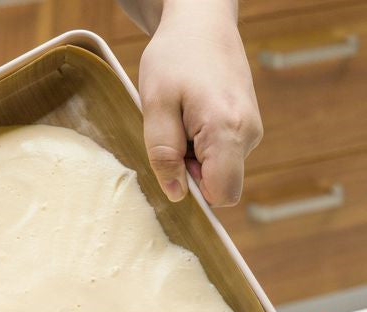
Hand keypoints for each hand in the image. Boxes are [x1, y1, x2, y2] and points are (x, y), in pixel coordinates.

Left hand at [137, 0, 262, 205]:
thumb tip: (176, 194)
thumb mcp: (155, 106)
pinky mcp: (247, 126)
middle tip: (172, 132)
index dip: (195, 192)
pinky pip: (222, 154)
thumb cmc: (174, 57)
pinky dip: (202, 145)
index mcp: (228, 129)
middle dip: (191, 171)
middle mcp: (249, 133)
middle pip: (219, 183)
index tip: (175, 165)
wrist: (201, 21)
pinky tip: (191, 116)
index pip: (223, 194)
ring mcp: (252, 129)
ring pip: (219, 169)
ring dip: (194, 156)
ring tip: (181, 118)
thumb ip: (163, 154)